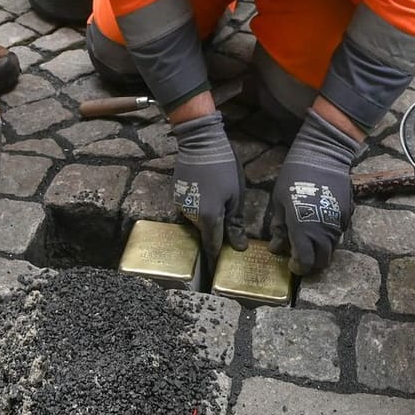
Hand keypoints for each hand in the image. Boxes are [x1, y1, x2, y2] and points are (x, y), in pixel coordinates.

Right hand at [171, 111, 247, 257]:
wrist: (200, 143)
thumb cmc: (224, 168)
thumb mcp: (236, 195)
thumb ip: (235, 224)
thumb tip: (239, 247)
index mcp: (208, 218)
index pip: (211, 246)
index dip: (214, 259)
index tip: (216, 271)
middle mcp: (190, 216)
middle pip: (204, 232)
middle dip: (213, 233)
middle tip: (227, 226)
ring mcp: (181, 205)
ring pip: (196, 220)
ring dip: (205, 217)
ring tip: (217, 201)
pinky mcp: (176, 195)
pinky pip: (189, 208)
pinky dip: (198, 206)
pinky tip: (206, 191)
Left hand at [268, 110, 360, 275]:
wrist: (323, 156)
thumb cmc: (294, 176)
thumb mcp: (279, 201)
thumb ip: (279, 227)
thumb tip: (276, 246)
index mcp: (303, 231)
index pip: (305, 262)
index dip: (298, 268)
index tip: (292, 263)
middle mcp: (324, 232)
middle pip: (322, 261)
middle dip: (311, 263)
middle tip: (301, 254)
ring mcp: (338, 224)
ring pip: (332, 248)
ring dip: (321, 249)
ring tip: (310, 237)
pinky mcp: (348, 215)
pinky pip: (339, 233)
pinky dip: (330, 234)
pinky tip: (320, 222)